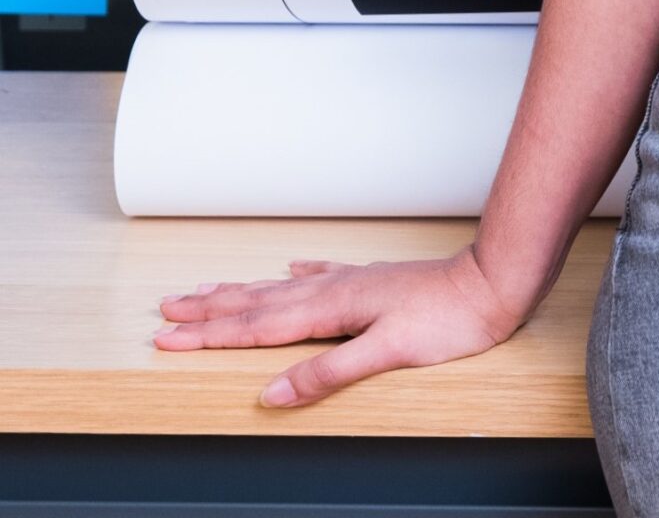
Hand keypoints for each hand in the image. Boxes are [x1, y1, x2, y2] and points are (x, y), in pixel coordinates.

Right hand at [154, 246, 530, 408]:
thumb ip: (329, 372)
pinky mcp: (373, 282)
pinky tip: (291, 266)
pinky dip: (298, 274)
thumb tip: (273, 393)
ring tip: (207, 289)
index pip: (255, 327)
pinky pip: (321, 276)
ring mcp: (352, 282)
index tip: (165, 337)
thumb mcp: (387, 353)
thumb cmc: (448, 321)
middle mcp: (335, 289)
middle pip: (258, 302)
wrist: (491, 284)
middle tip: (165, 311)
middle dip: (209, 311)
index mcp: (331, 309)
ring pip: (282, 287)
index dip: (208, 335)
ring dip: (241, 291)